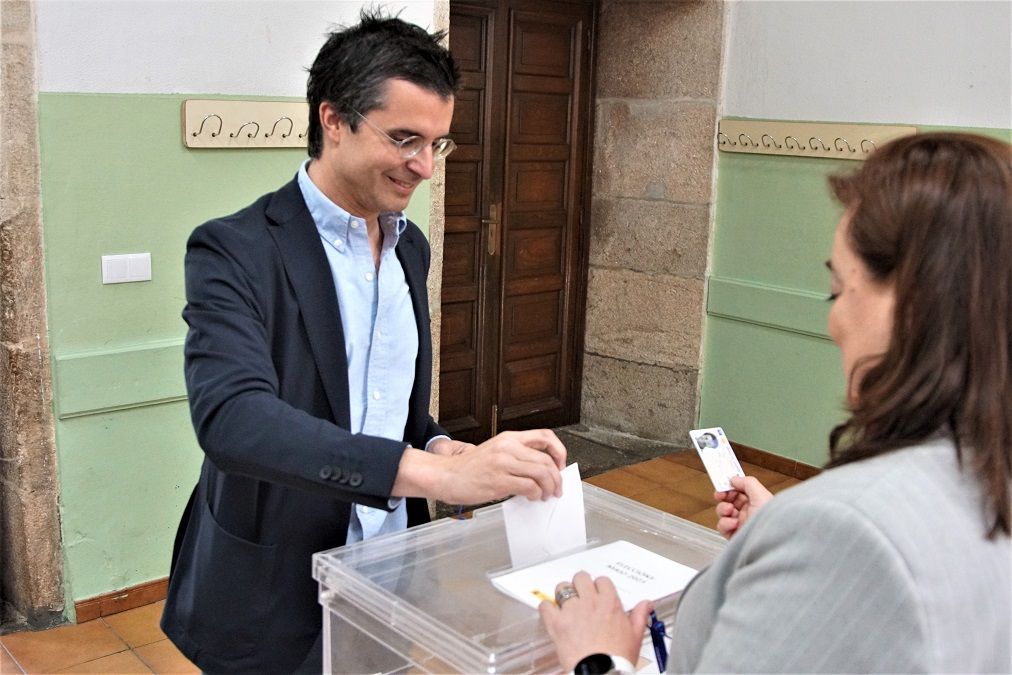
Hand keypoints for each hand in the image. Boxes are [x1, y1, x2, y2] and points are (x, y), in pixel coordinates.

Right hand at [394, 429, 566, 503]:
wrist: (446, 475)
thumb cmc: (469, 468)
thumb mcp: (495, 452)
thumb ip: (517, 457)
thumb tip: (540, 471)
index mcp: (509, 438)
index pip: (545, 437)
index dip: (558, 451)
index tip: (560, 465)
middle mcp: (508, 447)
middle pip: (547, 460)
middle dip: (557, 477)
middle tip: (557, 488)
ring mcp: (504, 463)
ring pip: (542, 473)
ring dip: (550, 487)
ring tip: (547, 495)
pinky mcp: (499, 480)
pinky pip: (530, 487)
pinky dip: (536, 494)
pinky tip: (533, 498)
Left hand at [539, 571, 651, 670]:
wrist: (601, 672)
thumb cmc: (618, 658)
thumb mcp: (636, 636)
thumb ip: (640, 616)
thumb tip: (646, 604)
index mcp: (609, 603)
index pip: (602, 580)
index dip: (598, 586)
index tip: (597, 594)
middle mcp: (590, 602)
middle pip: (581, 578)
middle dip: (580, 584)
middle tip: (580, 595)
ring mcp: (572, 611)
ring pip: (562, 588)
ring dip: (563, 594)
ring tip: (565, 604)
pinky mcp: (557, 623)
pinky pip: (545, 606)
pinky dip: (547, 608)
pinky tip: (551, 614)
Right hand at [714, 475, 772, 539]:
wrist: (771, 543)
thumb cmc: (773, 521)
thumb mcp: (762, 495)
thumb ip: (747, 482)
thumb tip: (735, 479)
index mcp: (757, 501)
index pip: (740, 490)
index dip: (731, 486)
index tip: (724, 483)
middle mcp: (749, 512)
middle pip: (729, 500)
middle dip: (724, 497)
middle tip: (721, 495)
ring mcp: (741, 524)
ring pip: (723, 512)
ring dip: (723, 509)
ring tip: (729, 510)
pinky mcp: (734, 535)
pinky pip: (722, 527)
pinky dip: (725, 523)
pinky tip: (733, 523)